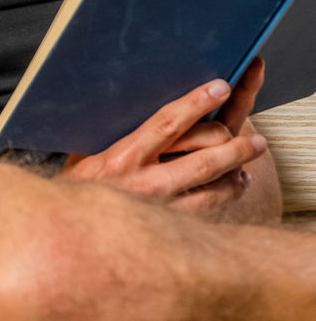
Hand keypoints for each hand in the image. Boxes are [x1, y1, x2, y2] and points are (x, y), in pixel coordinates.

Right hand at [60, 60, 267, 213]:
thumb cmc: (79, 186)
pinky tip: (235, 183)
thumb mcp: (87, 150)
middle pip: (203, 158)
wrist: (67, 233)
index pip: (167, 123)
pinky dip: (226, 192)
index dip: (197, 102)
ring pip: (213, 186)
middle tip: (254, 138)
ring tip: (251, 154)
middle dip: (234, 145)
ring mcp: (159, 208)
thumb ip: (118, 130)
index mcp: (123, 156)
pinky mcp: (167, 228)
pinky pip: (207, 209)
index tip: (220, 87)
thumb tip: (143, 99)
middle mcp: (144, 182)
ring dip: (237, 168)